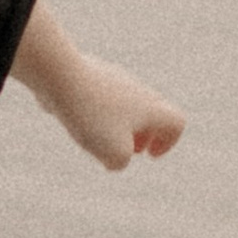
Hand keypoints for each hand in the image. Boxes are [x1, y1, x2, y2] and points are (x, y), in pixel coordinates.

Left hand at [8, 1, 184, 169]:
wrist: (61, 77)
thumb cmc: (93, 116)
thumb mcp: (114, 153)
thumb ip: (120, 162)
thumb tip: (113, 157)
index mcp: (151, 108)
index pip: (176, 122)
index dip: (168, 142)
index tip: (149, 155)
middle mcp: (138, 91)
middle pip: (153, 111)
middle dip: (144, 133)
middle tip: (130, 150)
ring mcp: (114, 80)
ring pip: (126, 102)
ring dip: (119, 123)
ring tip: (100, 140)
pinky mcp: (91, 75)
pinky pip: (101, 96)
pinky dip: (96, 112)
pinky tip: (76, 121)